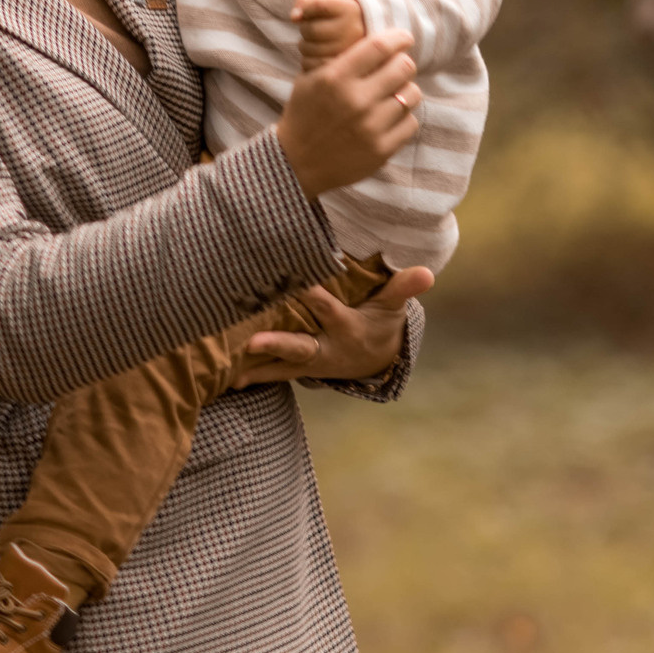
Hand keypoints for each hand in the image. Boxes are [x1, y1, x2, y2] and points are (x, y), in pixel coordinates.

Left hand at [232, 265, 432, 386]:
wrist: (376, 360)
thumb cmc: (381, 323)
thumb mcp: (393, 307)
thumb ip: (403, 288)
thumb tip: (427, 273)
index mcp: (347, 328)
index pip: (327, 309)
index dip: (313, 296)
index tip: (296, 281)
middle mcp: (326, 348)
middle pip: (300, 346)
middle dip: (277, 344)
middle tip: (253, 341)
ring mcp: (311, 362)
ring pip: (281, 365)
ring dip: (257, 368)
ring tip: (230, 373)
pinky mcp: (299, 369)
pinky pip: (274, 373)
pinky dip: (253, 376)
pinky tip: (226, 379)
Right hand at [275, 28, 420, 197]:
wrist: (295, 163)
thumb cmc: (305, 114)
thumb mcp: (312, 79)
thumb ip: (344, 59)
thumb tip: (381, 41)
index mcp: (336, 77)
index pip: (381, 46)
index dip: (399, 38)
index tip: (404, 38)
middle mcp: (356, 100)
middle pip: (404, 67)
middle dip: (402, 64)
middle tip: (396, 68)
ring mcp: (371, 127)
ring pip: (412, 94)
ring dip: (404, 91)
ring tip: (390, 95)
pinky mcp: (381, 150)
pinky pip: (410, 122)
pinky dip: (402, 118)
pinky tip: (387, 119)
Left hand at [289, 0, 367, 69]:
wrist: (360, 39)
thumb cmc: (335, 15)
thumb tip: (295, 17)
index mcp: (351, 9)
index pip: (319, 4)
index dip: (306, 7)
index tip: (307, 11)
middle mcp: (353, 31)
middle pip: (310, 28)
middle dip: (305, 27)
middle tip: (315, 28)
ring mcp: (347, 54)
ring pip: (307, 48)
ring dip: (305, 44)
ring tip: (317, 41)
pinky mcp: (339, 71)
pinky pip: (308, 65)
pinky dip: (306, 60)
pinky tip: (317, 55)